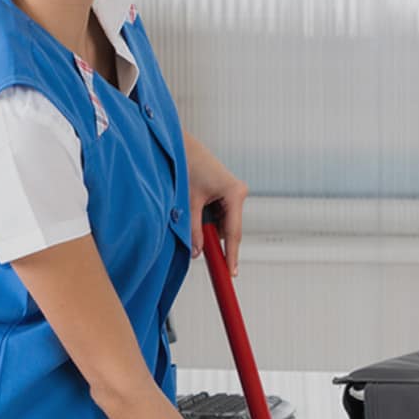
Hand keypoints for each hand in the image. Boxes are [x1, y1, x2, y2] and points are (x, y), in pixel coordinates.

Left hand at [183, 134, 247, 273]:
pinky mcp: (225, 192)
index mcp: (234, 193)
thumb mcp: (189, 201)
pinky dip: (207, 218)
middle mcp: (238, 193)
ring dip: (207, 226)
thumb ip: (193, 229)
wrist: (180, 145)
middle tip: (198, 247)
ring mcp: (232, 193)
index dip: (231, 255)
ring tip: (191, 210)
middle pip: (228, 229)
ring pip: (222, 223)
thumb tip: (196, 252)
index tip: (231, 273)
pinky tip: (195, 205)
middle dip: (213, 238)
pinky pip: (218, 215)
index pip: (233, 232)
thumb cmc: (187, 166)